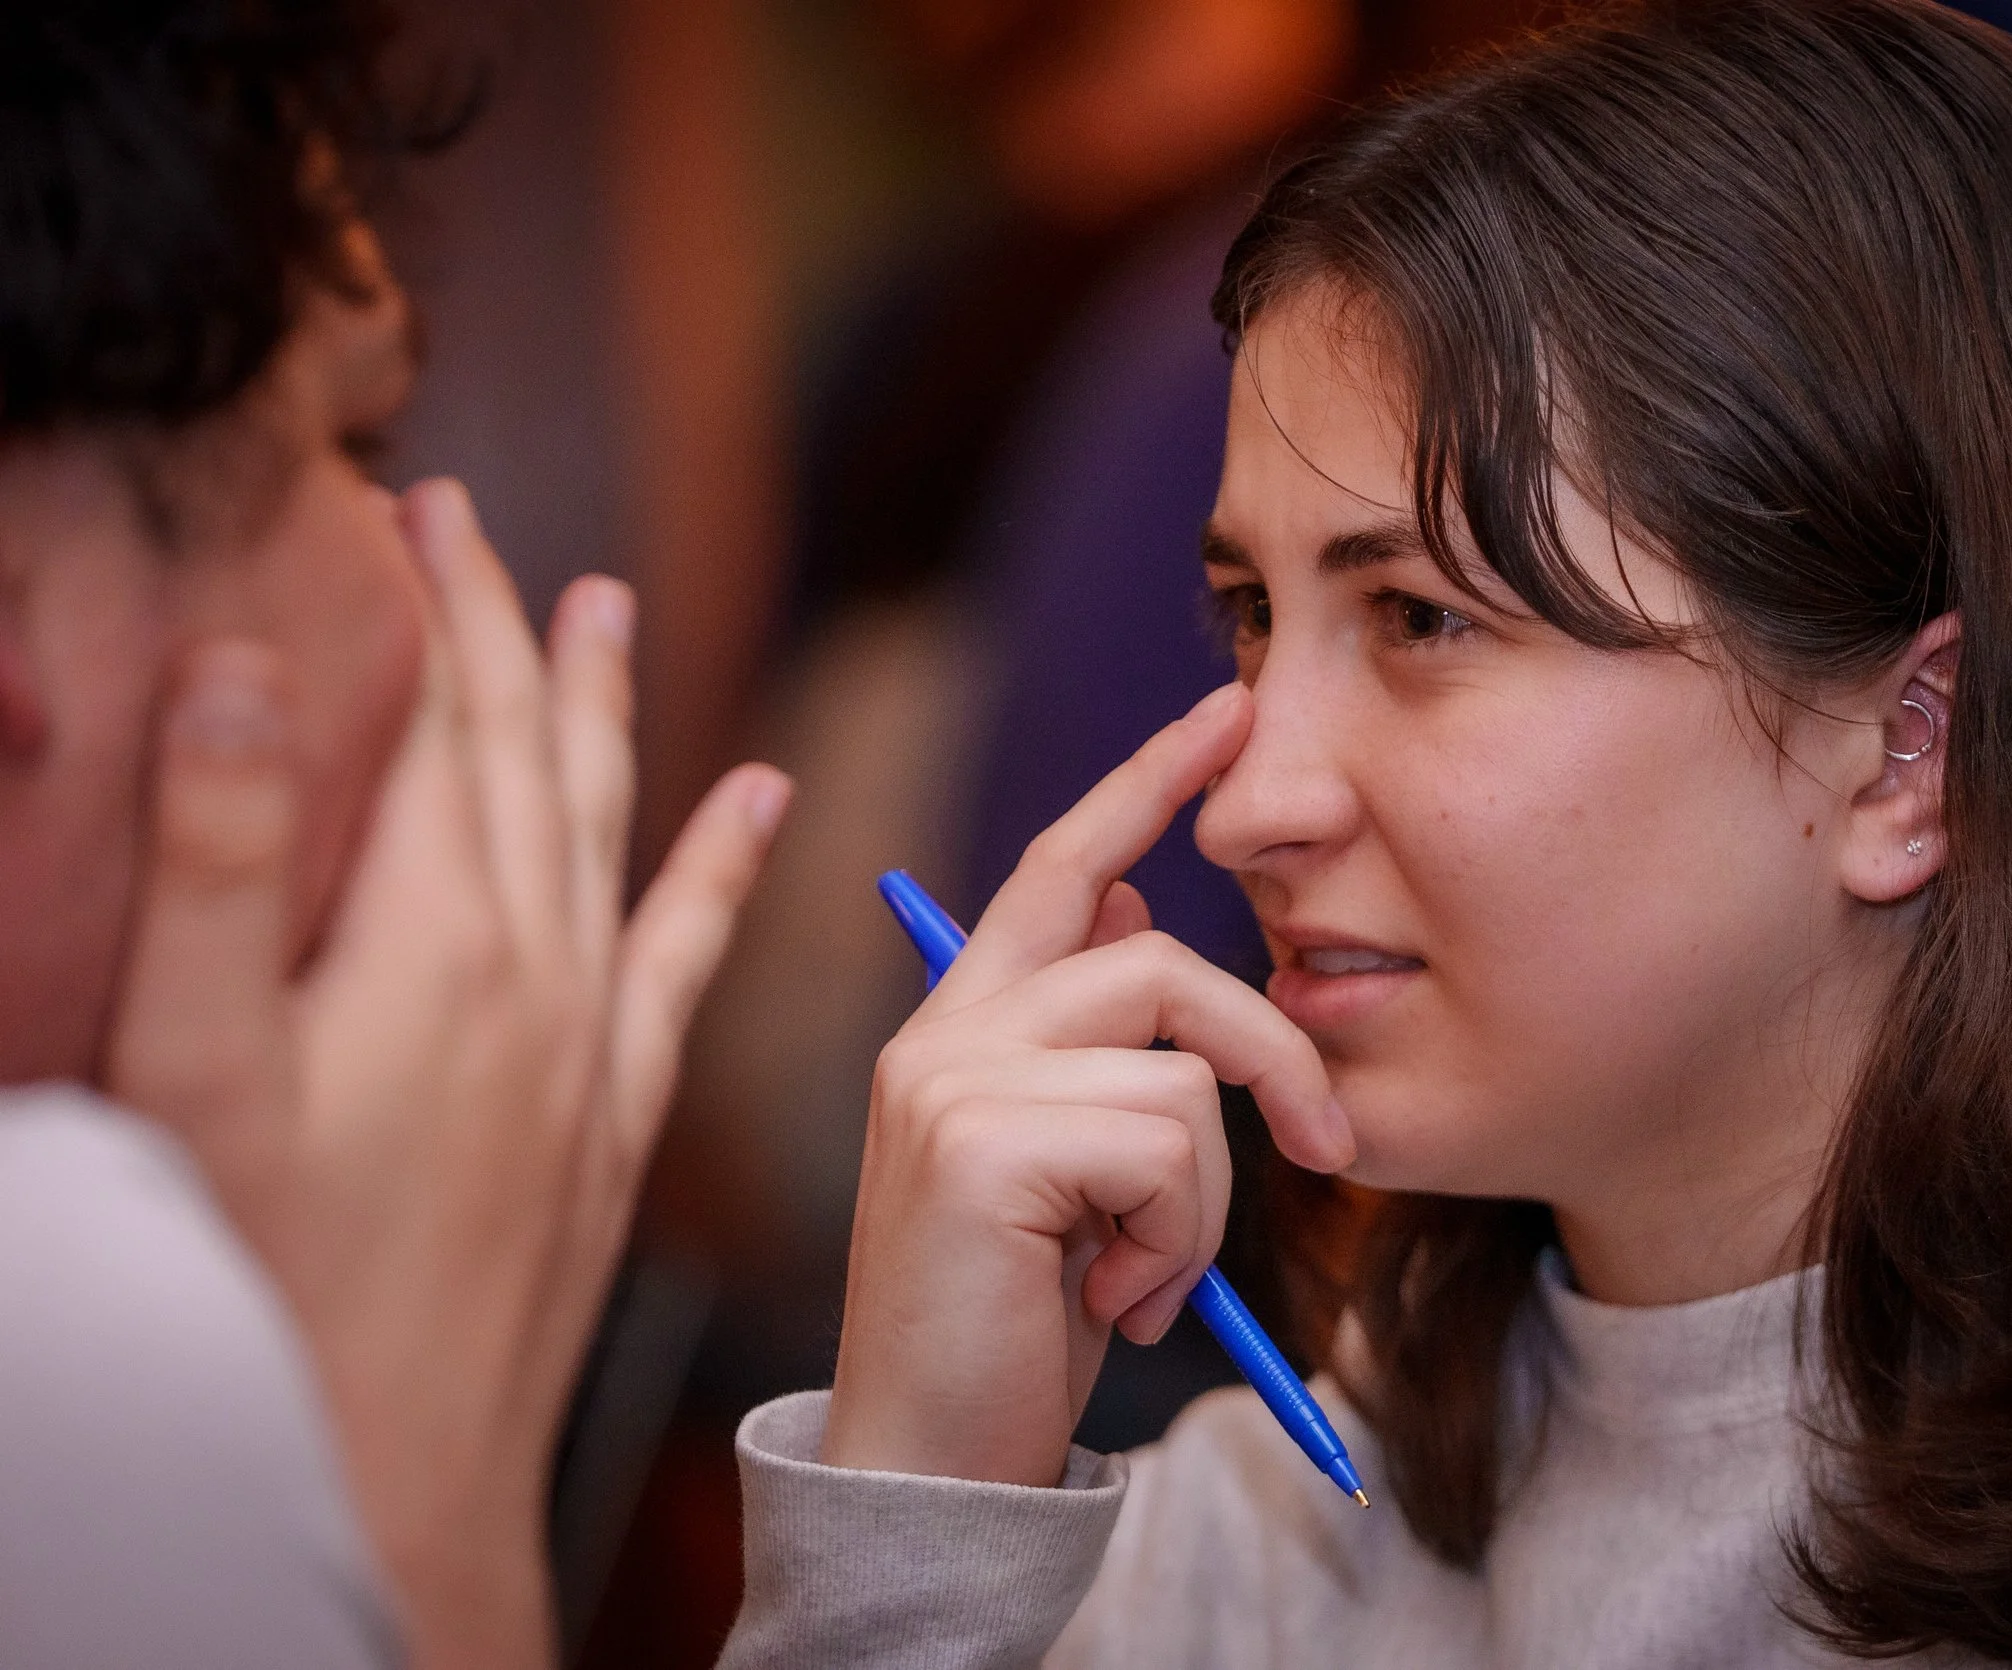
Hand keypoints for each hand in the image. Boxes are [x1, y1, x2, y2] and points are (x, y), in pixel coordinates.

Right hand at [105, 481, 788, 1669]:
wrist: (390, 1467)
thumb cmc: (263, 1285)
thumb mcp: (194, 1065)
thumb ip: (224, 857)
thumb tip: (250, 667)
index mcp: (438, 939)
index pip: (453, 722)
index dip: (443, 603)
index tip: (432, 506)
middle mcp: (537, 972)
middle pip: (535, 758)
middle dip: (515, 634)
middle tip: (504, 533)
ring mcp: (585, 1045)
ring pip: (613, 831)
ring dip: (608, 717)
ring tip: (613, 612)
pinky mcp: (609, 1117)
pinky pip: (684, 954)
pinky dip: (720, 865)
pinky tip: (761, 804)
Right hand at [821, 682, 1352, 1487]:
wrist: (930, 1464)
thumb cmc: (1016, 1325)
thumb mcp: (1074, 1174)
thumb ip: (1100, 1050)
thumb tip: (1153, 916)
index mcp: (962, 1027)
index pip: (1060, 867)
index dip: (1146, 784)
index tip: (1224, 710)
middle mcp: (942, 1033)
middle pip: (1156, 958)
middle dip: (1270, 1047)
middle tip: (1329, 1146)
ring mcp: (949, 1079)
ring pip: (1177, 1065)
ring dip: (1204, 1195)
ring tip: (1146, 1278)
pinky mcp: (978, 1141)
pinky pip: (1164, 1141)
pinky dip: (1178, 1239)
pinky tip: (1117, 1301)